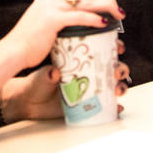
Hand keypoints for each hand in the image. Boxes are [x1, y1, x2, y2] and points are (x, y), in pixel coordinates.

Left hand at [1, 47, 130, 121]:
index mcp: (80, 57)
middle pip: (111, 66)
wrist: (31, 101)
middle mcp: (88, 71)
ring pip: (113, 84)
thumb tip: (54, 73)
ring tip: (118, 88)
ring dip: (121, 85)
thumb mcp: (43, 75)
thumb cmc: (38, 81)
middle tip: (117, 70)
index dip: (114, 46)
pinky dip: (116, 105)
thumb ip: (48, 74)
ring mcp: (90, 87)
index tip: (118, 47)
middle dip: (120, 67)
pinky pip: (107, 104)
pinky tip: (117, 106)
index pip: (101, 48)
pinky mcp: (89, 104)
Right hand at [3, 0, 124, 68]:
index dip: (95, 1)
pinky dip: (93, 19)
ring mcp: (51, 6)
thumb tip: (77, 29)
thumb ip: (59, 23)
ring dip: (105, 7)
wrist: (12, 52)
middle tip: (119, 11)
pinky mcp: (53, 18)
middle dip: (105, 2)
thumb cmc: (27, 45)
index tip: (107, 8)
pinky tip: (104, 23)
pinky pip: (79, 17)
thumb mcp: (44, 27)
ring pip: (85, 3)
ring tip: (118, 14)